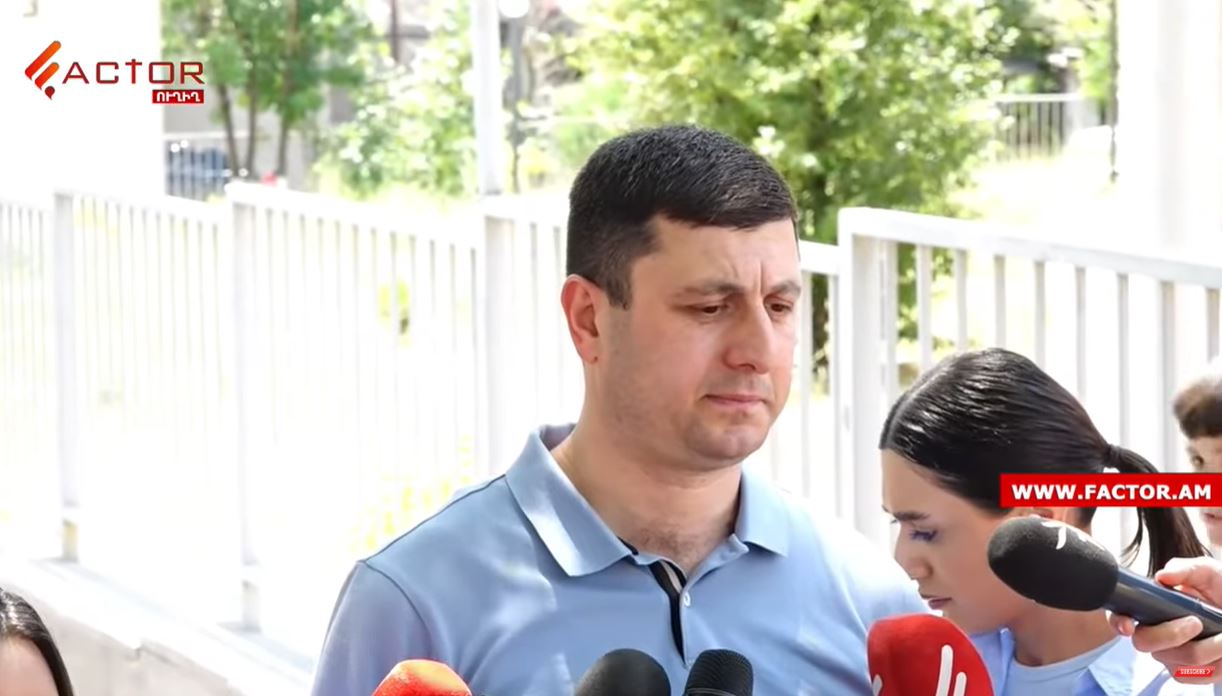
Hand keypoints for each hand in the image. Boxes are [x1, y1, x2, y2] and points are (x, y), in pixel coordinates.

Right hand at [1109, 556, 1221, 683]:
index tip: (1129, 625)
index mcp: (1150, 607)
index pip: (1120, 616)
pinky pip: (1194, 676)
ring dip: (1206, 648)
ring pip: (1175, 662)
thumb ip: (1184, 569)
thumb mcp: (1206, 571)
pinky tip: (1221, 647)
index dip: (1118, 622)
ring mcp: (1171, 655)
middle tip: (1196, 622)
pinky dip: (1214, 663)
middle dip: (1170, 634)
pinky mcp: (1190, 673)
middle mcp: (1154, 633)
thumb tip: (1162, 576)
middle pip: (1143, 643)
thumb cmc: (1220, 589)